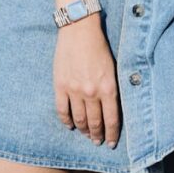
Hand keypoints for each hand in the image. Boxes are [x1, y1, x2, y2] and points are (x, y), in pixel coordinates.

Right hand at [53, 15, 120, 148]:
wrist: (79, 29)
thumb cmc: (99, 46)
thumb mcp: (113, 68)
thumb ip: (111, 88)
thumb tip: (111, 107)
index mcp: (108, 88)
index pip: (111, 120)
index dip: (112, 134)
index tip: (111, 143)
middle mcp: (92, 92)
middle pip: (95, 123)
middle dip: (97, 135)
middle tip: (98, 141)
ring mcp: (74, 90)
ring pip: (79, 120)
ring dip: (83, 130)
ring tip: (86, 135)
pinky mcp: (60, 86)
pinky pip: (62, 111)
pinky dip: (66, 121)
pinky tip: (70, 125)